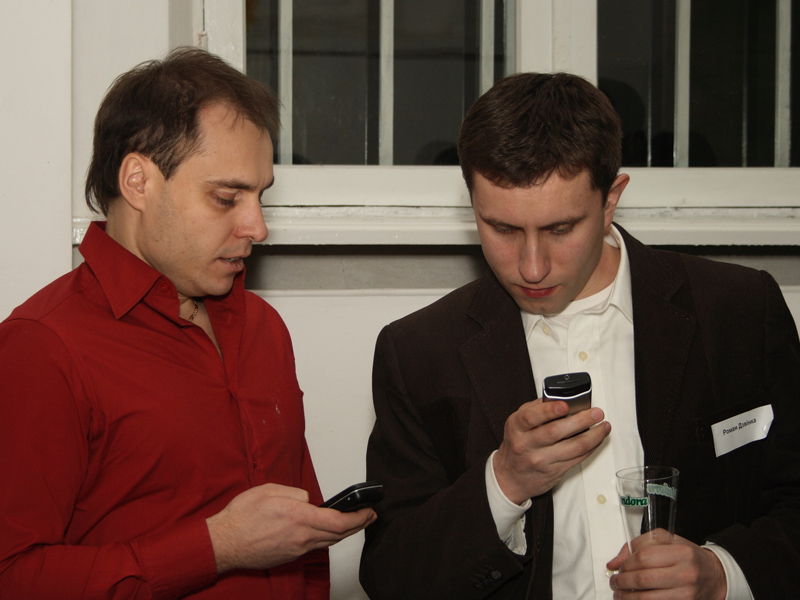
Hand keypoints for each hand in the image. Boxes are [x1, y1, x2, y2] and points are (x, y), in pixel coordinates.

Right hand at [206, 483, 375, 572]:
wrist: (224, 543)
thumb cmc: (241, 517)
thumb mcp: (269, 490)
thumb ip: (295, 493)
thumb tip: (308, 500)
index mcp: (298, 517)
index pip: (339, 521)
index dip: (358, 517)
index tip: (369, 511)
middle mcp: (300, 536)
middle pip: (339, 534)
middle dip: (358, 524)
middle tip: (369, 516)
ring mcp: (295, 549)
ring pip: (328, 542)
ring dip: (344, 532)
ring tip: (354, 522)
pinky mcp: (290, 556)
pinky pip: (315, 547)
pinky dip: (327, 538)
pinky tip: (329, 532)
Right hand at [493, 399, 609, 503]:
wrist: (511, 476)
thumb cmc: (518, 444)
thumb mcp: (518, 423)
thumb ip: (536, 410)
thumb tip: (563, 398)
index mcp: (516, 427)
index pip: (531, 417)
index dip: (549, 410)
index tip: (565, 405)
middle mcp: (527, 444)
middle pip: (555, 432)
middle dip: (580, 420)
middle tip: (596, 413)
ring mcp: (541, 460)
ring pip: (573, 447)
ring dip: (593, 436)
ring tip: (604, 426)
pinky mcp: (555, 471)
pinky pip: (578, 458)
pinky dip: (591, 447)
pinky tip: (597, 438)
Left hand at [607, 529, 726, 598]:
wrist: (714, 576)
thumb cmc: (687, 557)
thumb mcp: (666, 541)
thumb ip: (638, 545)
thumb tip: (614, 563)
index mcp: (681, 552)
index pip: (644, 557)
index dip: (626, 563)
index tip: (619, 567)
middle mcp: (686, 574)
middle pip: (643, 579)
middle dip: (622, 582)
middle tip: (614, 582)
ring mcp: (686, 594)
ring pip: (647, 598)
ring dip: (627, 597)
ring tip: (619, 593)